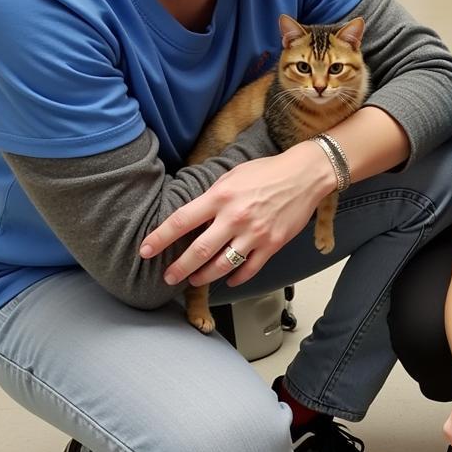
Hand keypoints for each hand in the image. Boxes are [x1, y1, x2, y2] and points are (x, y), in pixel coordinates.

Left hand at [140, 143, 334, 286]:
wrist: (305, 175)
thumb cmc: (268, 172)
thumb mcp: (232, 175)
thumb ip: (212, 196)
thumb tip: (194, 214)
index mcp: (220, 196)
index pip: (181, 221)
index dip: (160, 238)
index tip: (145, 250)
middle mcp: (235, 217)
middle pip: (199, 250)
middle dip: (179, 267)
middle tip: (168, 277)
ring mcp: (255, 234)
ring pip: (222, 265)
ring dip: (204, 276)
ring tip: (194, 280)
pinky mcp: (272, 244)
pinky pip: (249, 269)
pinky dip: (236, 278)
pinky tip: (228, 279)